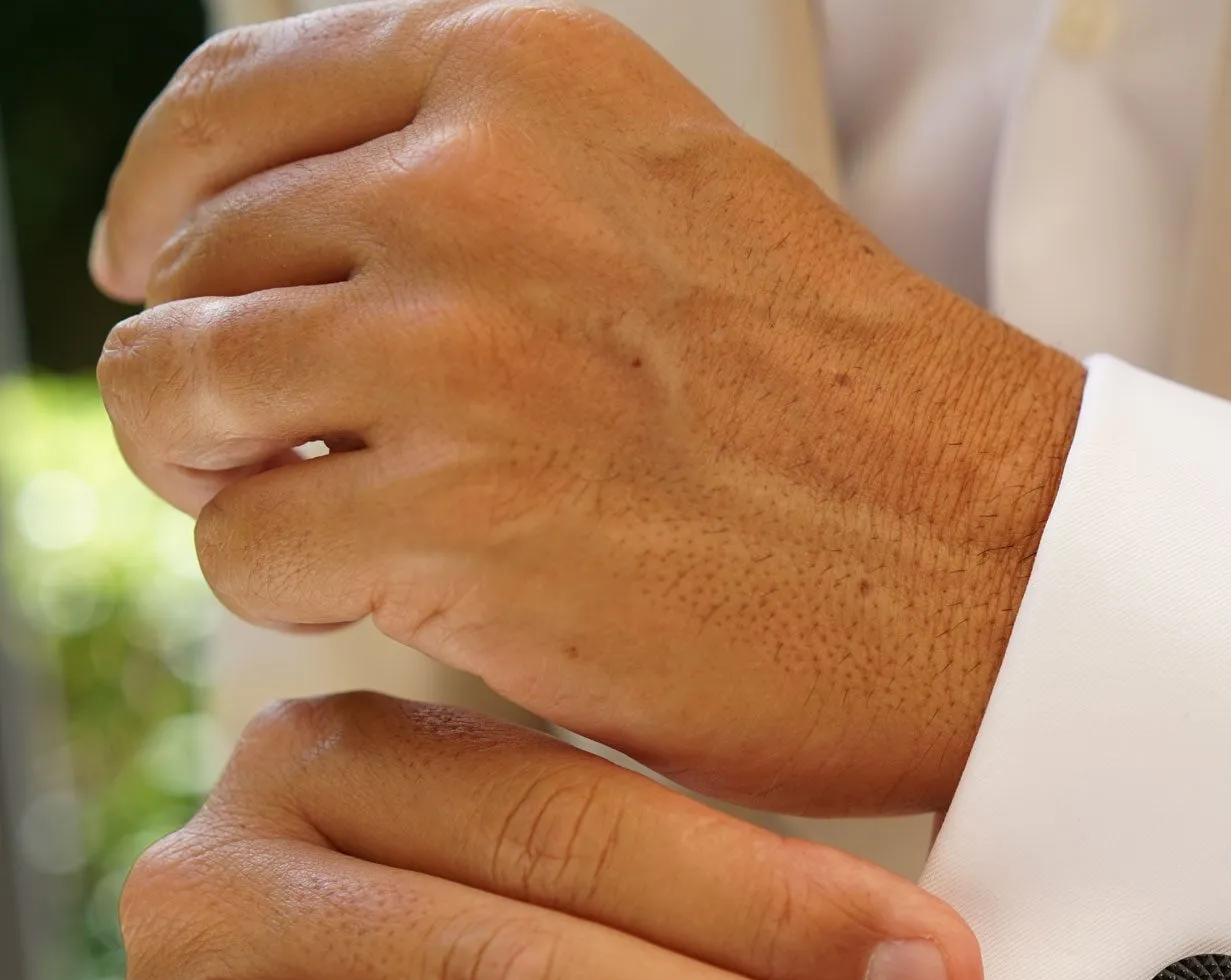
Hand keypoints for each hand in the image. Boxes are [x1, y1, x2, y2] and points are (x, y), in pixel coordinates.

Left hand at [93, 0, 1084, 815]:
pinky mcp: (456, 518)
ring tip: (330, 524)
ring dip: (227, 477)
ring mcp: (458, 345)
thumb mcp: (667, 200)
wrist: (994, 562)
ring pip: (178, 393)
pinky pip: (240, 548)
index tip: (176, 275)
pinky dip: (293, 591)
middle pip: (191, 252)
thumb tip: (280, 243)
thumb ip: (487, 183)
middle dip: (218, 364)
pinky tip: (396, 596)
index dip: (179, 204)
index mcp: (532, 73)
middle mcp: (476, 180)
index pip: (235, 99)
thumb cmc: (851, 411)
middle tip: (291, 448)